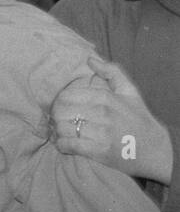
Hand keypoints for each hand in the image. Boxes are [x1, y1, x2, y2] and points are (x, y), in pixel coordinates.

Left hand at [52, 54, 173, 183]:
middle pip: (60, 110)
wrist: (157, 150)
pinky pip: (69, 145)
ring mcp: (100, 133)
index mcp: (105, 97)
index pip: (66, 95)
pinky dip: (61, 144)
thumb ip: (111, 72)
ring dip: (57, 130)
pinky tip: (63, 144)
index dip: (58, 101)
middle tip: (56, 120)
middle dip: (54, 115)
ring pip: (62, 127)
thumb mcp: (129, 91)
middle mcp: (101, 113)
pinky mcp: (100, 151)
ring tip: (60, 131)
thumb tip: (90, 59)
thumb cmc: (139, 119)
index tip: (59, 107)